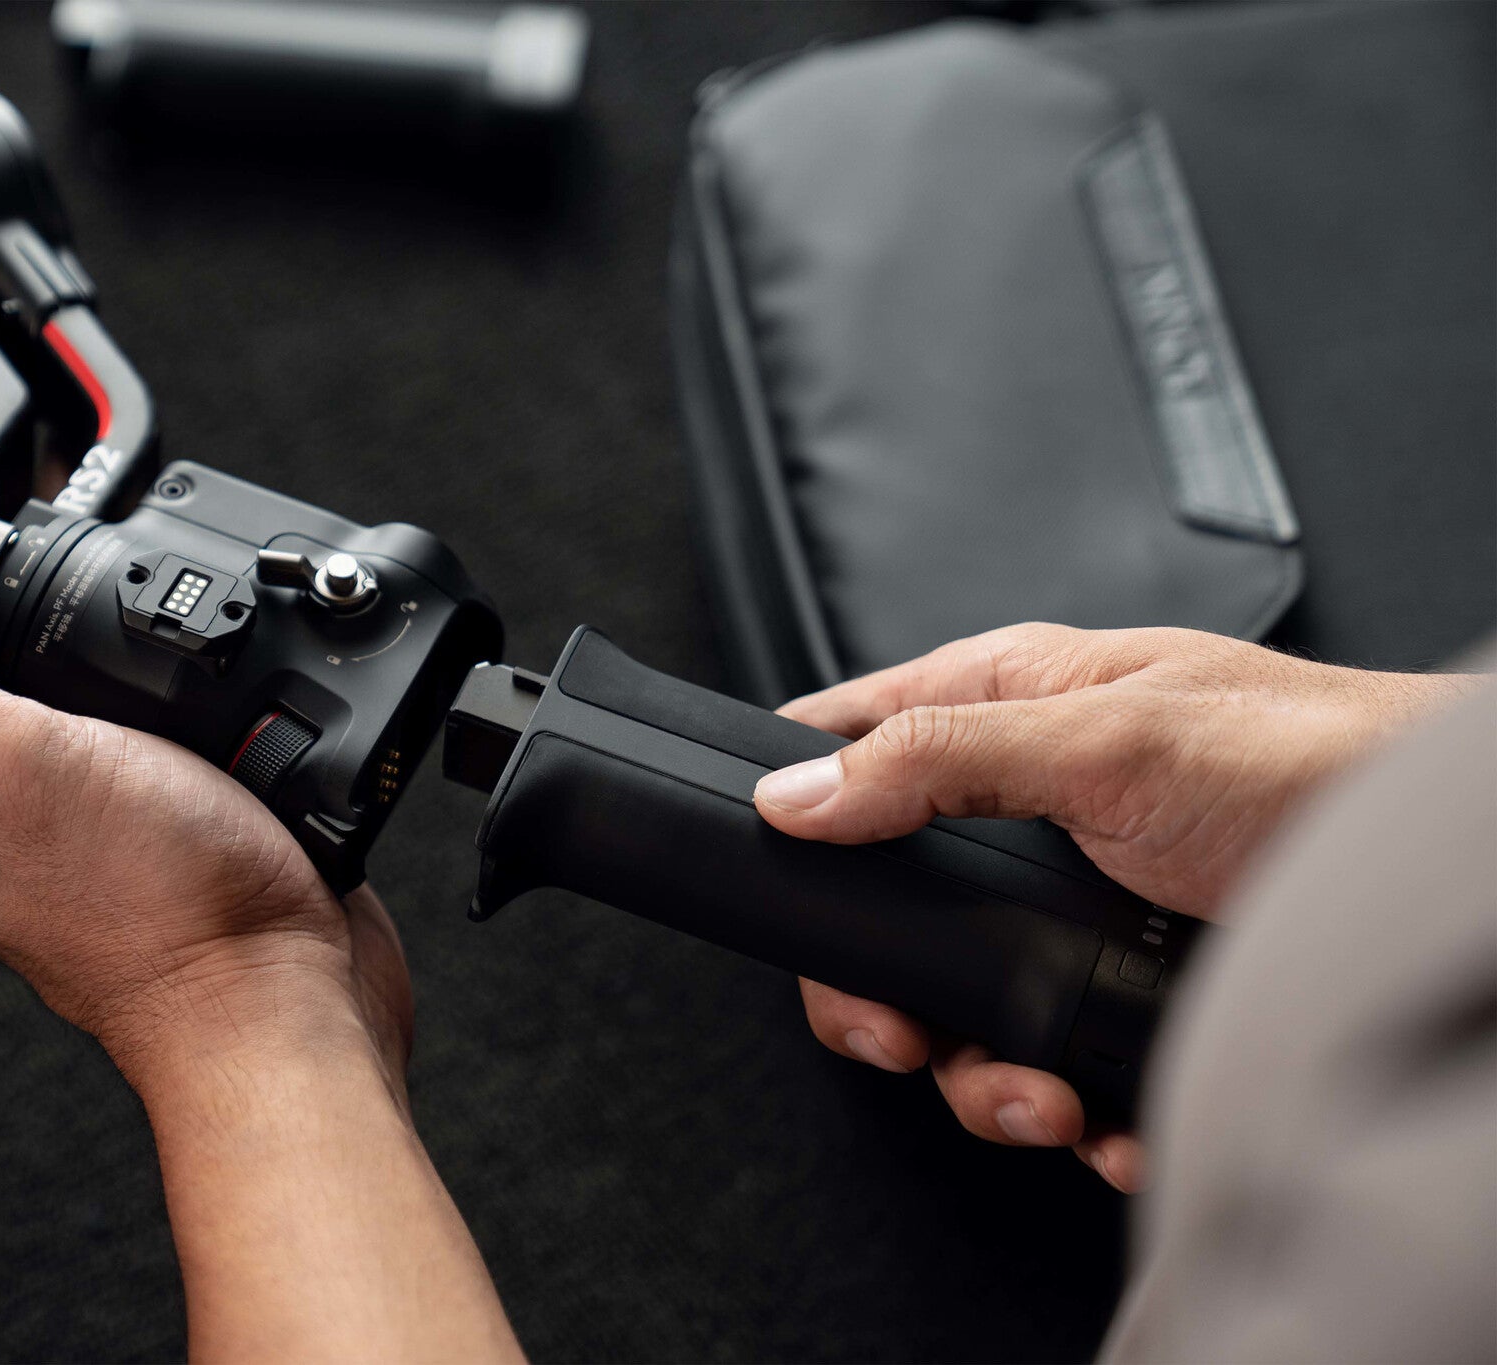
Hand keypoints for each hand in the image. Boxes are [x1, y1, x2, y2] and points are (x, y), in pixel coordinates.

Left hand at [0, 441, 516, 1359]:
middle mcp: (8, 809)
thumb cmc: (156, 918)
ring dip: (108, 607)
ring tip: (130, 540)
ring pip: (84, 675)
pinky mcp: (187, 800)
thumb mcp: (11, 775)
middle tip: (40, 496)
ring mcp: (101, 804)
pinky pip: (170, 704)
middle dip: (4, 573)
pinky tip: (214, 622)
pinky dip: (188, 654)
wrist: (294, 996)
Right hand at [753, 623, 1472, 1189]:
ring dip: (982, 1079)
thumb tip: (801, 794)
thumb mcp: (1106, 740)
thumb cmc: (1309, 756)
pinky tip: (1108, 1119)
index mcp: (1003, 708)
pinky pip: (1053, 1066)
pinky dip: (1072, 1115)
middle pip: (885, 914)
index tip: (786, 895)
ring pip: (960, 1010)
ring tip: (1041, 1100)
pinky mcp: (1121, 988)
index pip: (846, 744)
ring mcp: (1069, 908)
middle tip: (905, 1038)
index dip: (795, 813)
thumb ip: (943, 760)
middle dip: (889, 999)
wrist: (1426, 867)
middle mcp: (1021, 809)